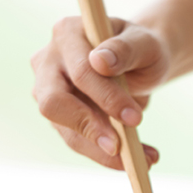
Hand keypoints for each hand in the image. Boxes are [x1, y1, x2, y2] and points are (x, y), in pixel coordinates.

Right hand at [30, 16, 169, 169]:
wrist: (140, 63)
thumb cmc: (142, 49)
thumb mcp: (145, 43)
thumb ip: (126, 49)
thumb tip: (100, 62)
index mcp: (67, 33)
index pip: (80, 72)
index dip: (106, 97)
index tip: (135, 119)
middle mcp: (48, 61)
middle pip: (53, 103)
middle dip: (89, 129)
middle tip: (121, 148)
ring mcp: (47, 90)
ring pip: (65, 130)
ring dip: (103, 151)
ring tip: (144, 159)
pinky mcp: (58, 117)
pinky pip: (78, 141)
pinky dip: (107, 155)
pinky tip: (138, 158)